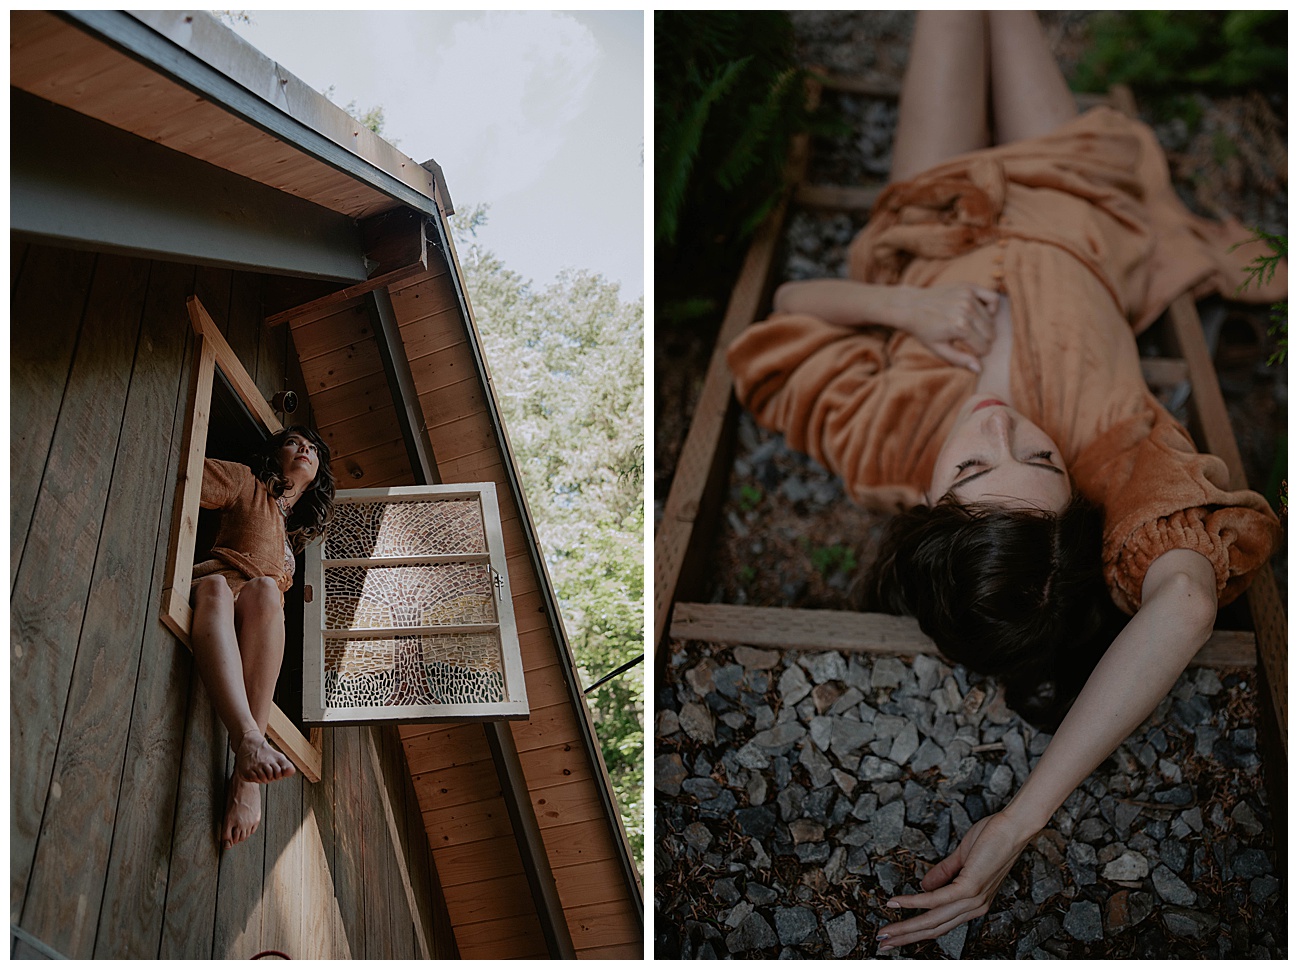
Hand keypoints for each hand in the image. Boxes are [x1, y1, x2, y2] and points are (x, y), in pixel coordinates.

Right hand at [874, 811, 1033, 952]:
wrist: (1014, 828)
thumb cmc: (993, 838)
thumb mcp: (963, 857)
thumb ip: (943, 873)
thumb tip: (922, 885)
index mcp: (973, 903)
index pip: (941, 925)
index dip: (916, 932)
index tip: (895, 936)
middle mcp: (974, 907)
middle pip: (934, 929)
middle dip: (906, 938)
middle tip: (883, 943)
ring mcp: (972, 899)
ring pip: (933, 920)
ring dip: (905, 927)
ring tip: (885, 932)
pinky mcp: (969, 887)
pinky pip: (936, 899)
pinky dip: (913, 902)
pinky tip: (896, 902)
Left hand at [903, 283, 1000, 371]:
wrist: (911, 306)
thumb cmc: (924, 330)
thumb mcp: (938, 349)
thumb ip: (960, 359)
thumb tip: (980, 369)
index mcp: (960, 327)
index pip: (984, 347)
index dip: (978, 352)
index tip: (968, 349)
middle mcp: (966, 310)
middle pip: (990, 334)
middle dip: (983, 341)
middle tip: (969, 339)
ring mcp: (968, 296)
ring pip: (991, 319)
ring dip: (984, 326)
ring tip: (970, 327)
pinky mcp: (969, 287)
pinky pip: (993, 297)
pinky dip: (992, 307)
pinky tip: (982, 313)